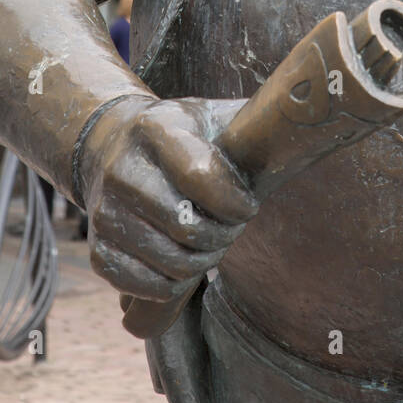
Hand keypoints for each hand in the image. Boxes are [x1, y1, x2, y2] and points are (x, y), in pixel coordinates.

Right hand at [77, 95, 258, 305]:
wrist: (111, 144)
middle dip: (223, 235)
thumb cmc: (182, 135)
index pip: (200, 175)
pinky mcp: (96, 244)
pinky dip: (167, 287)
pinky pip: (135, 282)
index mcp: (155, 128)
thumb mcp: (214, 115)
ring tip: (210, 245)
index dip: (235, 203)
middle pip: (186, 225)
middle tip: (231, 228)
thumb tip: (307, 121)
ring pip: (166, 260)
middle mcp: (121, 167)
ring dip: (200, 263)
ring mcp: (103, 208)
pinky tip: (181, 268)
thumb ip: (254, 122)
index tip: (249, 207)